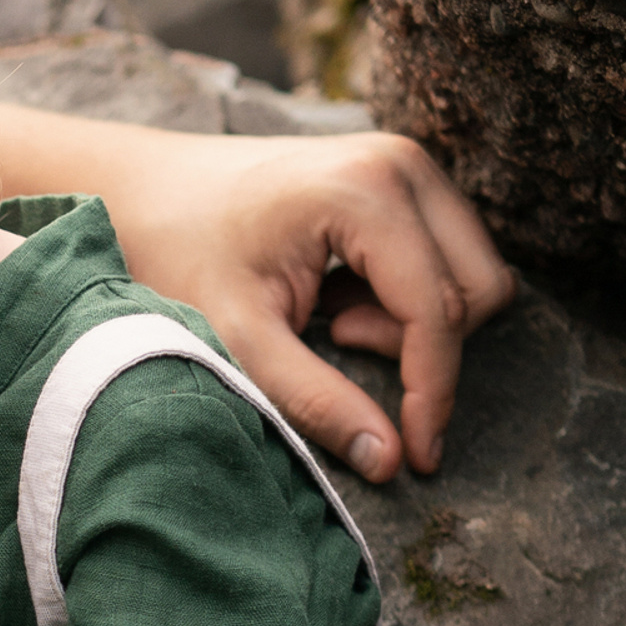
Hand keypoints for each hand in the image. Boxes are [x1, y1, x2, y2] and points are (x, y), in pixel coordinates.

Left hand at [0, 99, 514, 480]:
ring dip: (414, 322)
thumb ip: (312, 399)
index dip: (432, 393)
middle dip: (419, 346)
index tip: (418, 458)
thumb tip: (388, 461)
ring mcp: (409, 164)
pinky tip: (337, 298)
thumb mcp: (239, 339)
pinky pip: (447, 259)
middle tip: (330, 339)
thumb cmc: (180, 256)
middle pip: (477, 290)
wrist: (147, 193)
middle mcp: (403, 164)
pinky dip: (406, 299)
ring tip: (329, 318)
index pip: (438, 311)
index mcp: (365, 191)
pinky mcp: (404, 178)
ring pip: (472, 276)